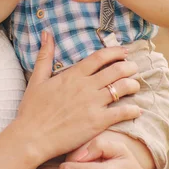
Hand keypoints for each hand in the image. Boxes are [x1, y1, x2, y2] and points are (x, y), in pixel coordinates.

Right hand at [17, 33, 140, 162]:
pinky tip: (136, 110)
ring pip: (122, 89)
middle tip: (133, 68)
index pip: (99, 58)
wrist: (33, 136)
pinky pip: (122, 112)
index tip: (124, 52)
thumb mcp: (37, 79)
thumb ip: (44, 55)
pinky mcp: (98, 122)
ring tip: (135, 85)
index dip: (115, 52)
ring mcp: (93, 104)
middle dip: (129, 67)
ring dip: (133, 85)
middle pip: (116, 71)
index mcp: (72, 75)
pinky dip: (133, 110)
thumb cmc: (32, 109)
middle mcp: (86, 87)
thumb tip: (46, 33)